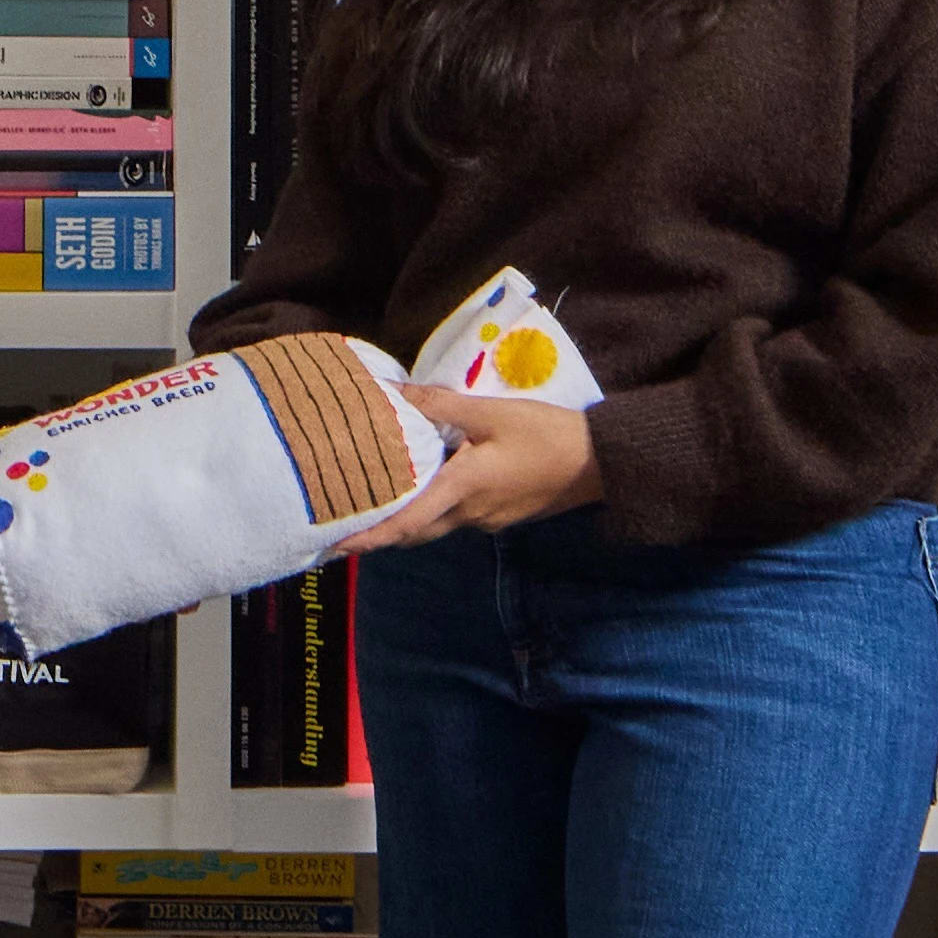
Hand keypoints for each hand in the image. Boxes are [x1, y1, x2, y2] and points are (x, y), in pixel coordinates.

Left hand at [337, 385, 604, 552]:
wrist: (599, 463)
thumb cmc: (546, 435)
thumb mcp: (492, 413)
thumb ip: (440, 406)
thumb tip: (393, 391)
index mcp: (462, 489)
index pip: (406, 522)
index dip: (370, 537)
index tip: (338, 546)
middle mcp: (469, 514)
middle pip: (414, 531)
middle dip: (379, 533)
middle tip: (344, 528)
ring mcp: (487, 520)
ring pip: (435, 524)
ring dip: (406, 520)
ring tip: (375, 505)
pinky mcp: (501, 515)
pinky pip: (457, 516)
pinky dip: (433, 508)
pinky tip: (426, 486)